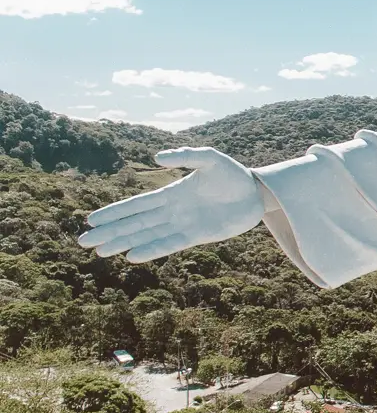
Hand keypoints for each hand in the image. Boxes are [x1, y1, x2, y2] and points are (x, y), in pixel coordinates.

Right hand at [78, 147, 263, 262]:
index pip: (136, 205)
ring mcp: (183, 225)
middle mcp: (172, 212)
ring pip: (147, 236)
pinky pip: (169, 244)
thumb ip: (185, 156)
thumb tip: (156, 157)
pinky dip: (152, 250)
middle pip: (135, 224)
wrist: (256, 193)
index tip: (91, 220)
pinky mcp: (197, 236)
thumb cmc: (232, 174)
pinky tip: (132, 256)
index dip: (114, 212)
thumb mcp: (209, 159)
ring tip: (100, 252)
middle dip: (110, 232)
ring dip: (124, 243)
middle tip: (84, 242)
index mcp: (170, 194)